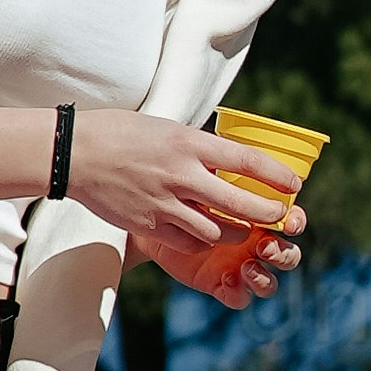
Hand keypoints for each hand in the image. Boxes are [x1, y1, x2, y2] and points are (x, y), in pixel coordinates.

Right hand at [72, 109, 303, 299]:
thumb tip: (228, 162)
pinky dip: (205, 241)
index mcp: (189, 143)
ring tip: (245, 230)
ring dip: (238, 233)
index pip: (246, 161)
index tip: (294, 185)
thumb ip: (198, 148)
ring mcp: (165, 203)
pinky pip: (190, 242)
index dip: (276, 176)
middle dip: (268, 214)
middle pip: (241, 204)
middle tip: (278, 217)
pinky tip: (207, 235)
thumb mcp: (168, 128)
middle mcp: (182, 174)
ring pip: (219, 231)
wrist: (76, 153)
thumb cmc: (122, 134)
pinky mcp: (149, 225)